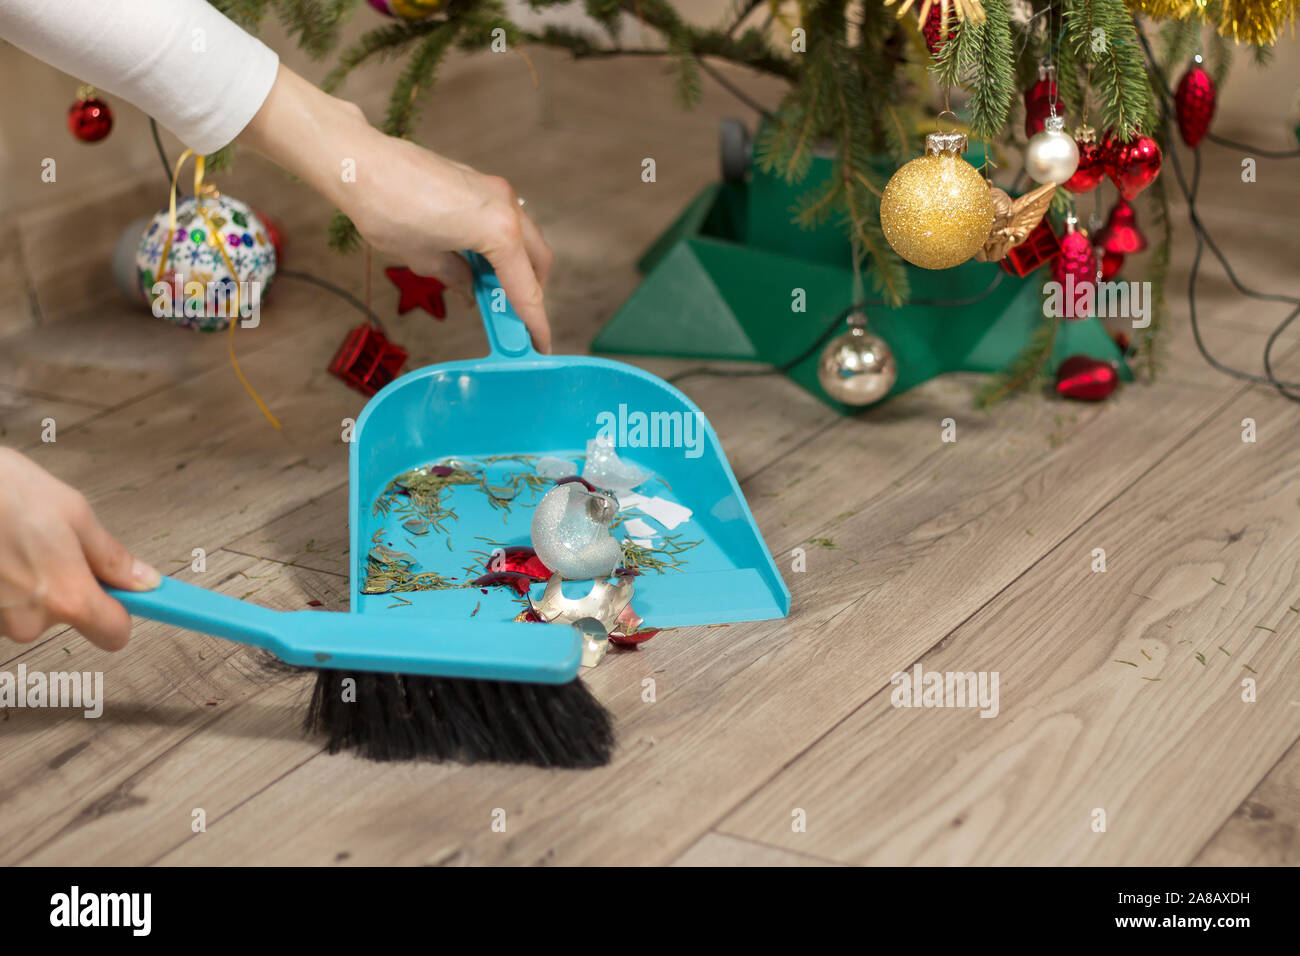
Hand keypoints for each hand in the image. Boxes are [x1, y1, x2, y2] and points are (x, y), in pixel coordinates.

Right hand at [0, 449, 159, 649]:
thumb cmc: (1, 490)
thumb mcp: (74, 514)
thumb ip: (112, 557)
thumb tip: (144, 580)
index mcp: (67, 596)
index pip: (114, 633)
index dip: (122, 612)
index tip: (129, 599)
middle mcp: (29, 619)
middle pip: (69, 615)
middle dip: (67, 583)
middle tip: (53, 543)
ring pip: (32, 608)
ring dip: (30, 580)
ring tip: (16, 540)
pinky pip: (4, 603)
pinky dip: (4, 581)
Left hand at [238, 66, 553, 352]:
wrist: (361, 163)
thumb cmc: (387, 211)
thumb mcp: (424, 260)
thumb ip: (456, 278)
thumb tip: (470, 291)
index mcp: (498, 231)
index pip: (525, 287)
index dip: (534, 321)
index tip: (540, 345)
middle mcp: (506, 207)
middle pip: (537, 259)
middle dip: (532, 290)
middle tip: (516, 317)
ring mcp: (495, 189)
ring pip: (524, 237)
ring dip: (517, 265)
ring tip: (493, 290)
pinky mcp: (479, 181)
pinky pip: (505, 219)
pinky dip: (502, 244)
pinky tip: (478, 261)